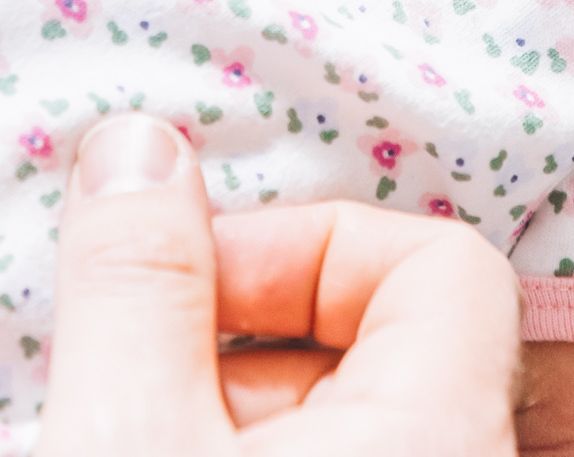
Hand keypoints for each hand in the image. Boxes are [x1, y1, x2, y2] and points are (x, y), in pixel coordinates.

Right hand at [35, 113, 519, 454]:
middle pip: (396, 350)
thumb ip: (138, 276)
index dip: (312, 249)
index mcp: (449, 431)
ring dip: (257, 420)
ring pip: (370, 432)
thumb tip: (137, 145)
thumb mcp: (123, 438)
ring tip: (147, 442)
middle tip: (145, 386)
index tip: (201, 292)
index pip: (445, 262)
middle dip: (259, 341)